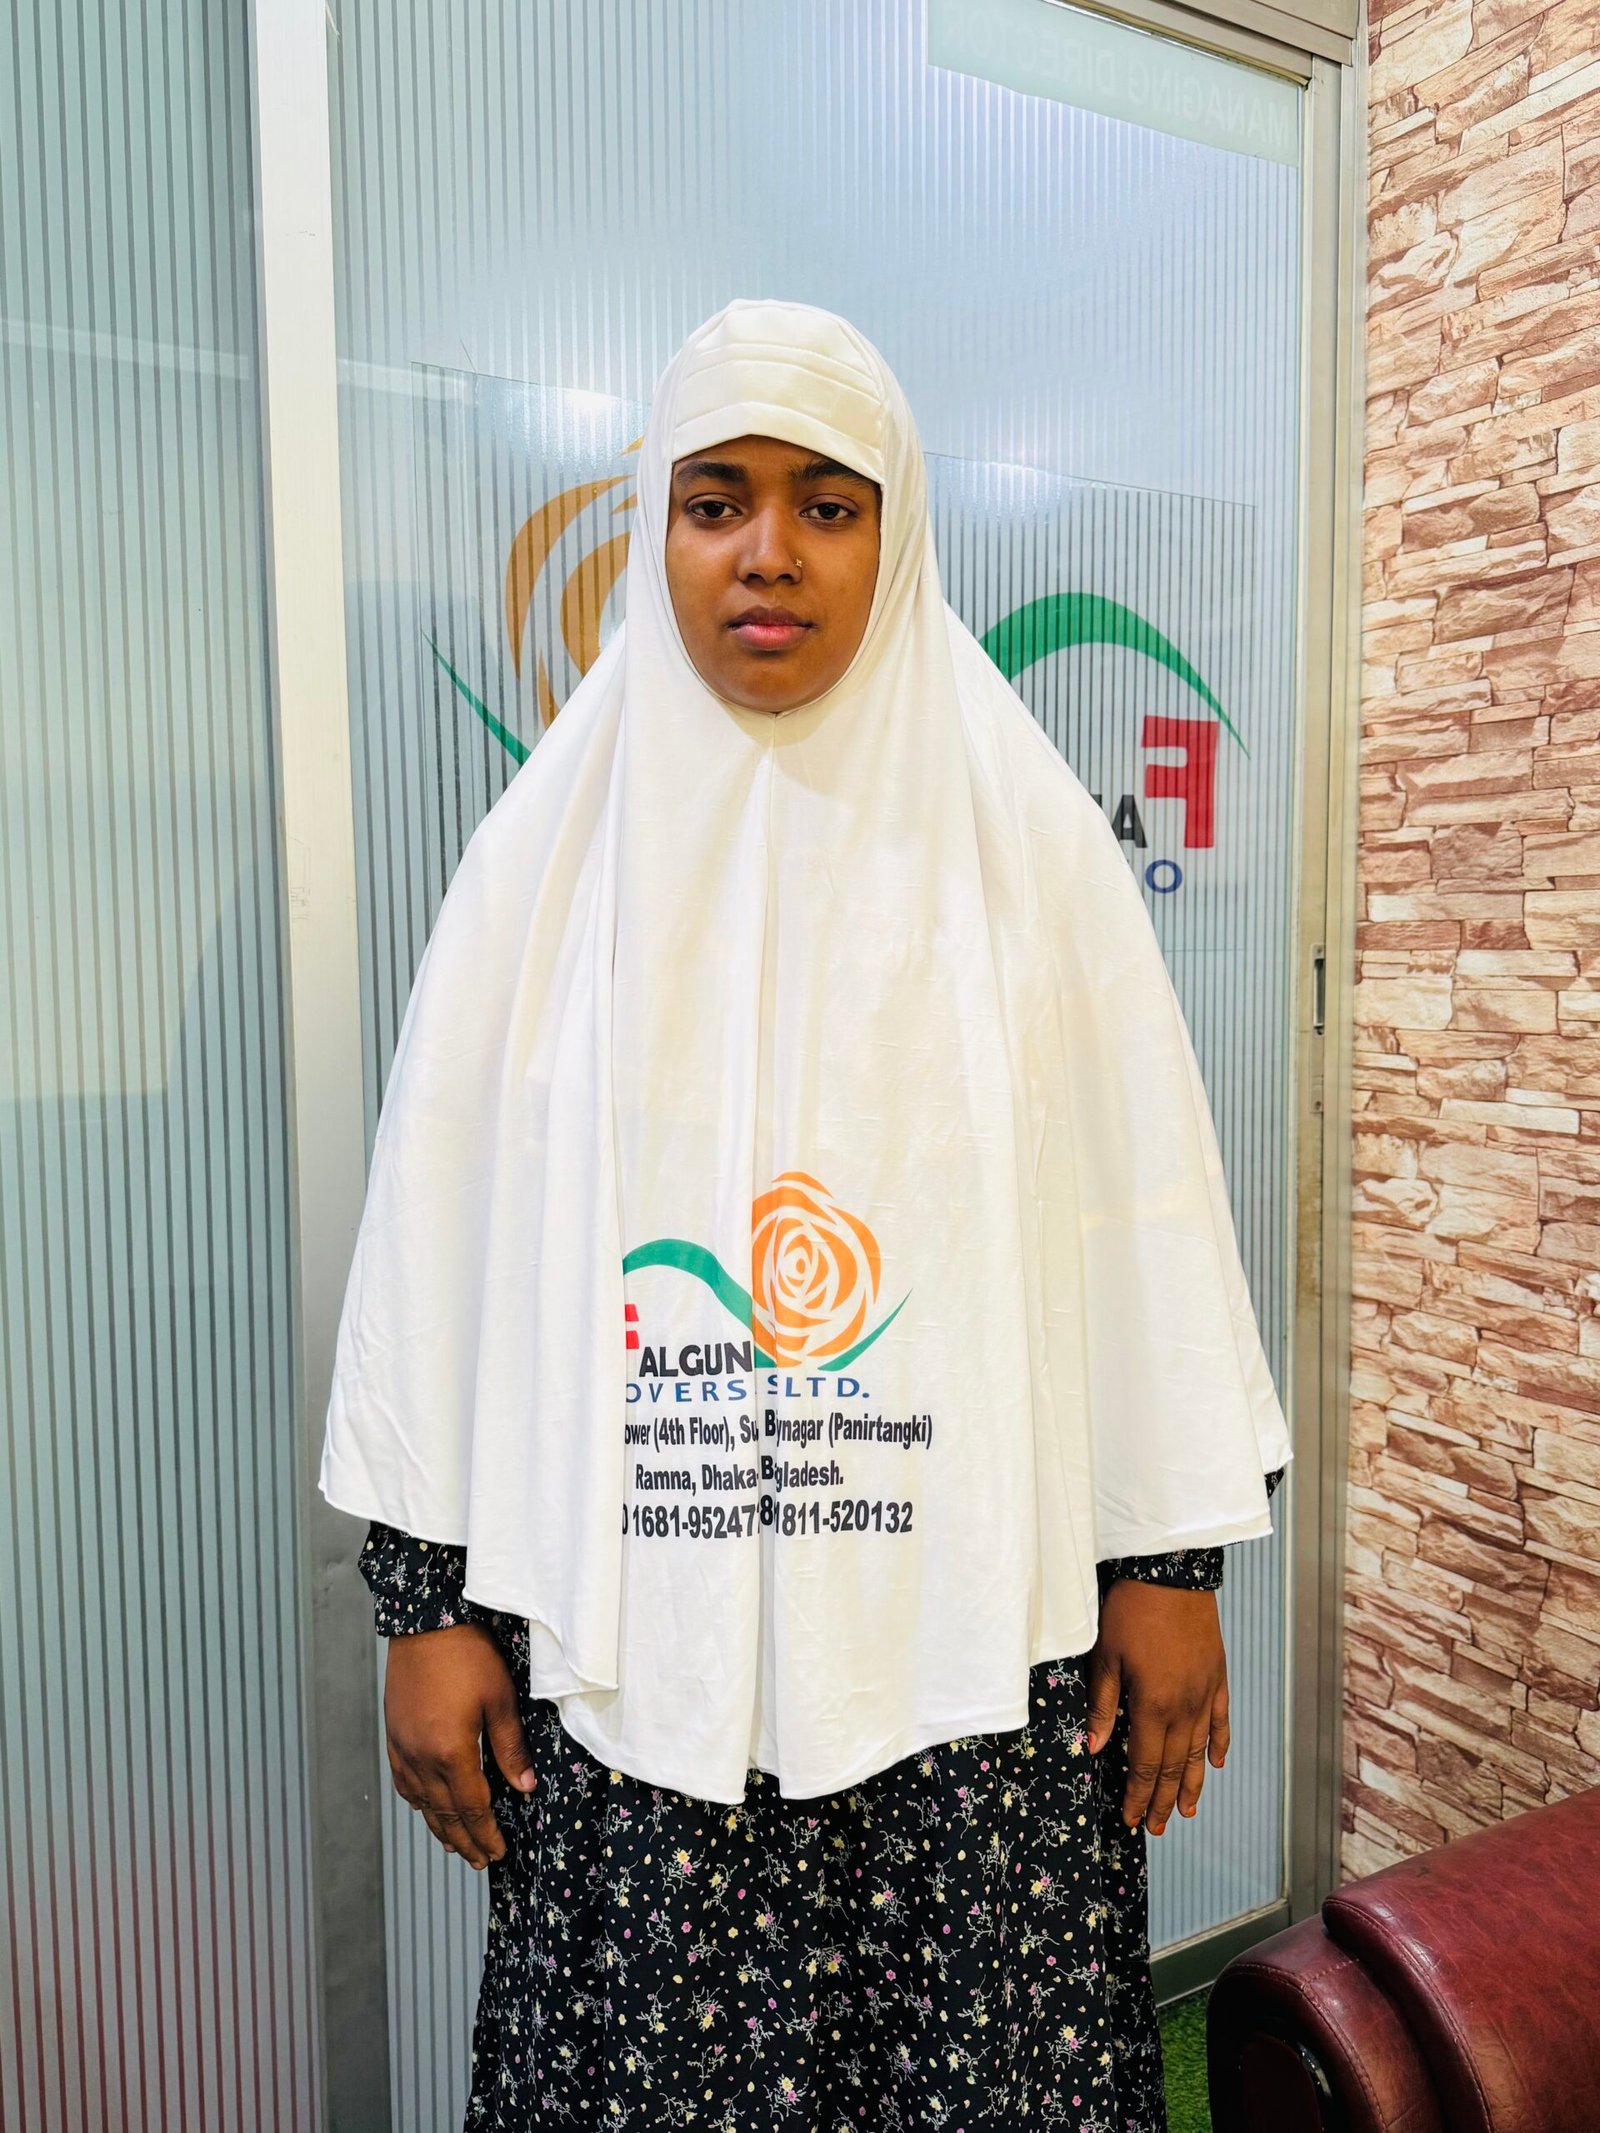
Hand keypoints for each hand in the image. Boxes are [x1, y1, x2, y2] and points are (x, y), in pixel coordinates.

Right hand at [382, 1623, 535, 1867]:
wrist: (425, 1623)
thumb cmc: (468, 1656)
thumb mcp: (500, 1699)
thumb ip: (511, 1747)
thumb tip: (525, 1786)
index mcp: (451, 1752)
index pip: (472, 1808)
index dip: (486, 1834)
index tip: (497, 1853)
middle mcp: (421, 1758)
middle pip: (444, 1813)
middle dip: (465, 1840)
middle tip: (479, 1861)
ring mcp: (403, 1748)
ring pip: (421, 1802)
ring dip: (439, 1827)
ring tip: (455, 1846)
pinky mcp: (394, 1735)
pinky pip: (403, 1781)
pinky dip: (417, 1802)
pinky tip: (426, 1807)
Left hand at [1085, 1581, 1228, 1836]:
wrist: (1172, 1572)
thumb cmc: (1132, 1609)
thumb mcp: (1106, 1655)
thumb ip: (1102, 1704)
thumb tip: (1094, 1747)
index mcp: (1154, 1705)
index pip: (1145, 1764)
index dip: (1140, 1795)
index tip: (1133, 1819)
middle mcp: (1185, 1707)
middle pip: (1175, 1765)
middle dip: (1164, 1800)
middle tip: (1158, 1827)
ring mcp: (1205, 1693)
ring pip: (1200, 1751)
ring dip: (1193, 1783)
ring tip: (1187, 1810)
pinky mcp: (1217, 1675)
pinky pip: (1221, 1720)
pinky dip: (1220, 1744)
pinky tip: (1216, 1763)